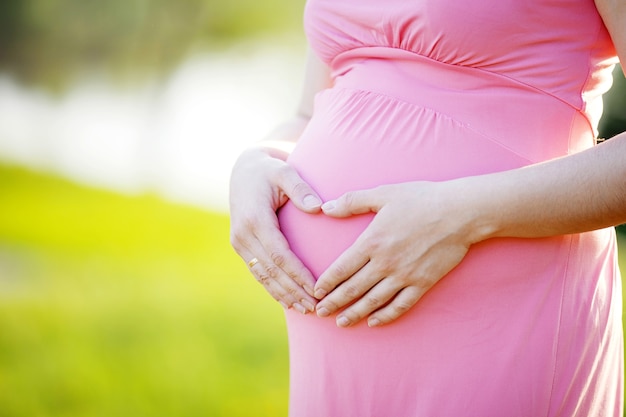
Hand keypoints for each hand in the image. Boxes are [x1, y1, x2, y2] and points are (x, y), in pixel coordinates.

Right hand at [229, 147, 321, 313]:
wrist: (244, 170)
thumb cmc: (270, 170)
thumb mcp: (285, 171)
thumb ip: (301, 188)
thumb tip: (318, 207)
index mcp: (254, 219)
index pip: (279, 254)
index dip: (297, 274)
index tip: (316, 288)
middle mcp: (242, 234)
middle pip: (271, 271)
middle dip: (293, 291)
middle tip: (315, 307)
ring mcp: (239, 242)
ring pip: (263, 276)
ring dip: (283, 295)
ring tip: (305, 310)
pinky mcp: (241, 247)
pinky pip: (258, 272)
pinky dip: (273, 288)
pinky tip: (288, 301)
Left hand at [313, 181, 477, 326]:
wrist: (460, 213)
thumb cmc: (421, 199)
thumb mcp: (383, 193)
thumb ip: (352, 201)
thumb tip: (325, 207)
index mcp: (372, 241)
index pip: (342, 268)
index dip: (327, 282)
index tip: (316, 291)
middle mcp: (385, 263)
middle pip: (353, 288)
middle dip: (334, 302)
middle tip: (320, 312)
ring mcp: (404, 276)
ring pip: (373, 301)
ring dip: (354, 313)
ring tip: (341, 322)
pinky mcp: (422, 283)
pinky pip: (400, 305)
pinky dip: (385, 316)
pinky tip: (374, 322)